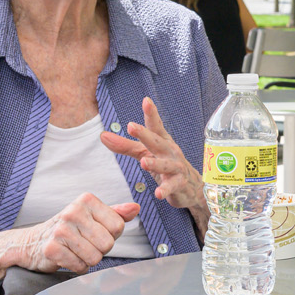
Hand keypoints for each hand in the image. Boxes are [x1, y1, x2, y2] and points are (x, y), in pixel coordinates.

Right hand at [7, 193, 139, 271]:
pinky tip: (67, 257)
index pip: (118, 226)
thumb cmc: (69, 229)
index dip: (110, 235)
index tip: (95, 232)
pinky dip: (77, 266)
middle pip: (108, 243)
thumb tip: (135, 208)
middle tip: (84, 243)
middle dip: (100, 249)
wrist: (33, 243)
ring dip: (88, 259)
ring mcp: (60, 230)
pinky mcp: (52, 248)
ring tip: (75, 250)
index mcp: (86, 201)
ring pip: (95, 257)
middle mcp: (73, 212)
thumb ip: (116, 213)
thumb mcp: (92, 216)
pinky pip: (80, 266)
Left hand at [101, 98, 206, 229]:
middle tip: (132, 127)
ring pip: (165, 164)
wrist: (192, 186)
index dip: (151, 113)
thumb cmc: (166, 164)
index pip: (155, 126)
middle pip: (157, 142)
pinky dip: (166, 190)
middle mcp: (170, 151)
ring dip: (155, 163)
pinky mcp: (179, 184)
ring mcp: (176, 167)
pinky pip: (172, 186)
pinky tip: (158, 193)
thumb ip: (125, 145)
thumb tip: (103, 135)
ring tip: (144, 162)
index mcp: (162, 141)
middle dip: (145, 134)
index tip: (146, 100)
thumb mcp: (145, 153)